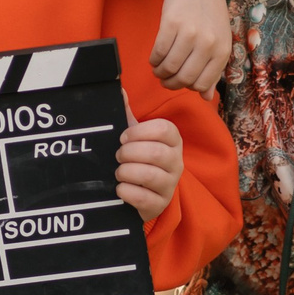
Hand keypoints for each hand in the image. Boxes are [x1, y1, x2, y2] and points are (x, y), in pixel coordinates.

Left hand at [115, 103, 184, 223]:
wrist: (141, 196)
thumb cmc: (138, 161)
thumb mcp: (135, 138)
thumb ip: (127, 116)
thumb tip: (118, 89)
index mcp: (173, 141)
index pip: (165, 129)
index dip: (139, 132)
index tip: (123, 138)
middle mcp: (176, 162)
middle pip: (157, 152)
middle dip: (130, 153)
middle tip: (118, 156)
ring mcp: (170, 185)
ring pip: (150, 175)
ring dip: (126, 171)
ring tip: (119, 172)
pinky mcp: (160, 205)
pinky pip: (143, 197)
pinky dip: (125, 191)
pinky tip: (120, 189)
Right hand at [151, 0, 231, 95]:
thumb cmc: (209, 17)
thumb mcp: (219, 43)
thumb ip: (213, 71)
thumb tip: (205, 97)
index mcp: (222, 52)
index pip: (202, 84)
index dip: (187, 87)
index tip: (179, 83)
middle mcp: (208, 44)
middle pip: (184, 78)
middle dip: (170, 84)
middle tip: (164, 80)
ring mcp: (190, 33)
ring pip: (169, 67)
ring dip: (159, 73)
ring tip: (158, 69)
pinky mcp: (172, 23)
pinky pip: (158, 52)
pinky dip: (153, 60)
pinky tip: (154, 58)